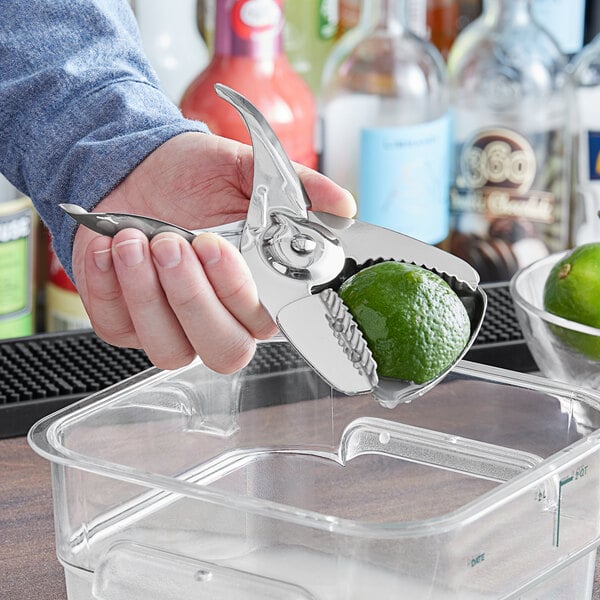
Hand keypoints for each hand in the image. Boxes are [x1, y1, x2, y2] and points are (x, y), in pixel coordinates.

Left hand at [71, 132, 355, 372]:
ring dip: (150, 295)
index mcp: (254, 291)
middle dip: (194, 300)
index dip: (239, 293)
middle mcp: (218, 318)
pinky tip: (113, 248)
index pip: (263, 322)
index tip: (215, 244)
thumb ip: (295, 188)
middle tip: (173, 243)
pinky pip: (117, 329)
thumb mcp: (244, 170)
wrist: (135, 169)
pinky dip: (109, 286)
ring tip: (138, 239)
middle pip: (223, 351)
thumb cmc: (192, 176)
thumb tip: (343, 204)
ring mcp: (171, 327)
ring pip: (170, 351)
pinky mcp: (125, 324)